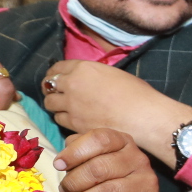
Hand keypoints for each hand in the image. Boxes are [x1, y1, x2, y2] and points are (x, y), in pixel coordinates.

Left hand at [40, 59, 191, 167]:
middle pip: (48, 85)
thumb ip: (94, 76)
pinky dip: (63, 119)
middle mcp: (72, 84)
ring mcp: (71, 105)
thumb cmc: (138, 94)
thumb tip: (88, 82)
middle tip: (56, 94)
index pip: (57, 68)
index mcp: (83, 68)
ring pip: (50, 104)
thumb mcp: (114, 74)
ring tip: (63, 108)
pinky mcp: (74, 123)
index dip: (54, 73)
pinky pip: (59, 119)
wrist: (143, 116)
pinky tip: (72, 119)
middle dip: (50, 89)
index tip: (55, 78)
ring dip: (55, 105)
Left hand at [54, 127, 160, 191]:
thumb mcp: (91, 155)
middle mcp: (137, 159)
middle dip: (74, 182)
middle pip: (99, 168)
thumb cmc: (104, 175)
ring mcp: (145, 182)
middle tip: (64, 191)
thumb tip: (61, 161)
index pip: (99, 140)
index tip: (58, 165)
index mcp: (122, 142)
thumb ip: (76, 151)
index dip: (75, 152)